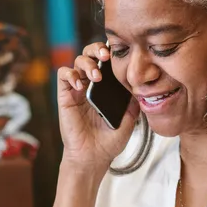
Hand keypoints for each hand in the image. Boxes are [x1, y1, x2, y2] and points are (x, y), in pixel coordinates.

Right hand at [57, 42, 139, 175]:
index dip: (111, 53)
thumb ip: (134, 101)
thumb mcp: (129, 119)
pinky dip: (71, 75)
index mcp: (106, 88)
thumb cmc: (109, 141)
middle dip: (97, 49)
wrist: (94, 157)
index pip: (107, 62)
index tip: (120, 53)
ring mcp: (77, 90)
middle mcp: (91, 85)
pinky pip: (63, 75)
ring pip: (77, 61)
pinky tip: (80, 85)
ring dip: (87, 63)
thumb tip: (143, 86)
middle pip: (90, 54)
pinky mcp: (65, 97)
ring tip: (96, 76)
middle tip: (106, 56)